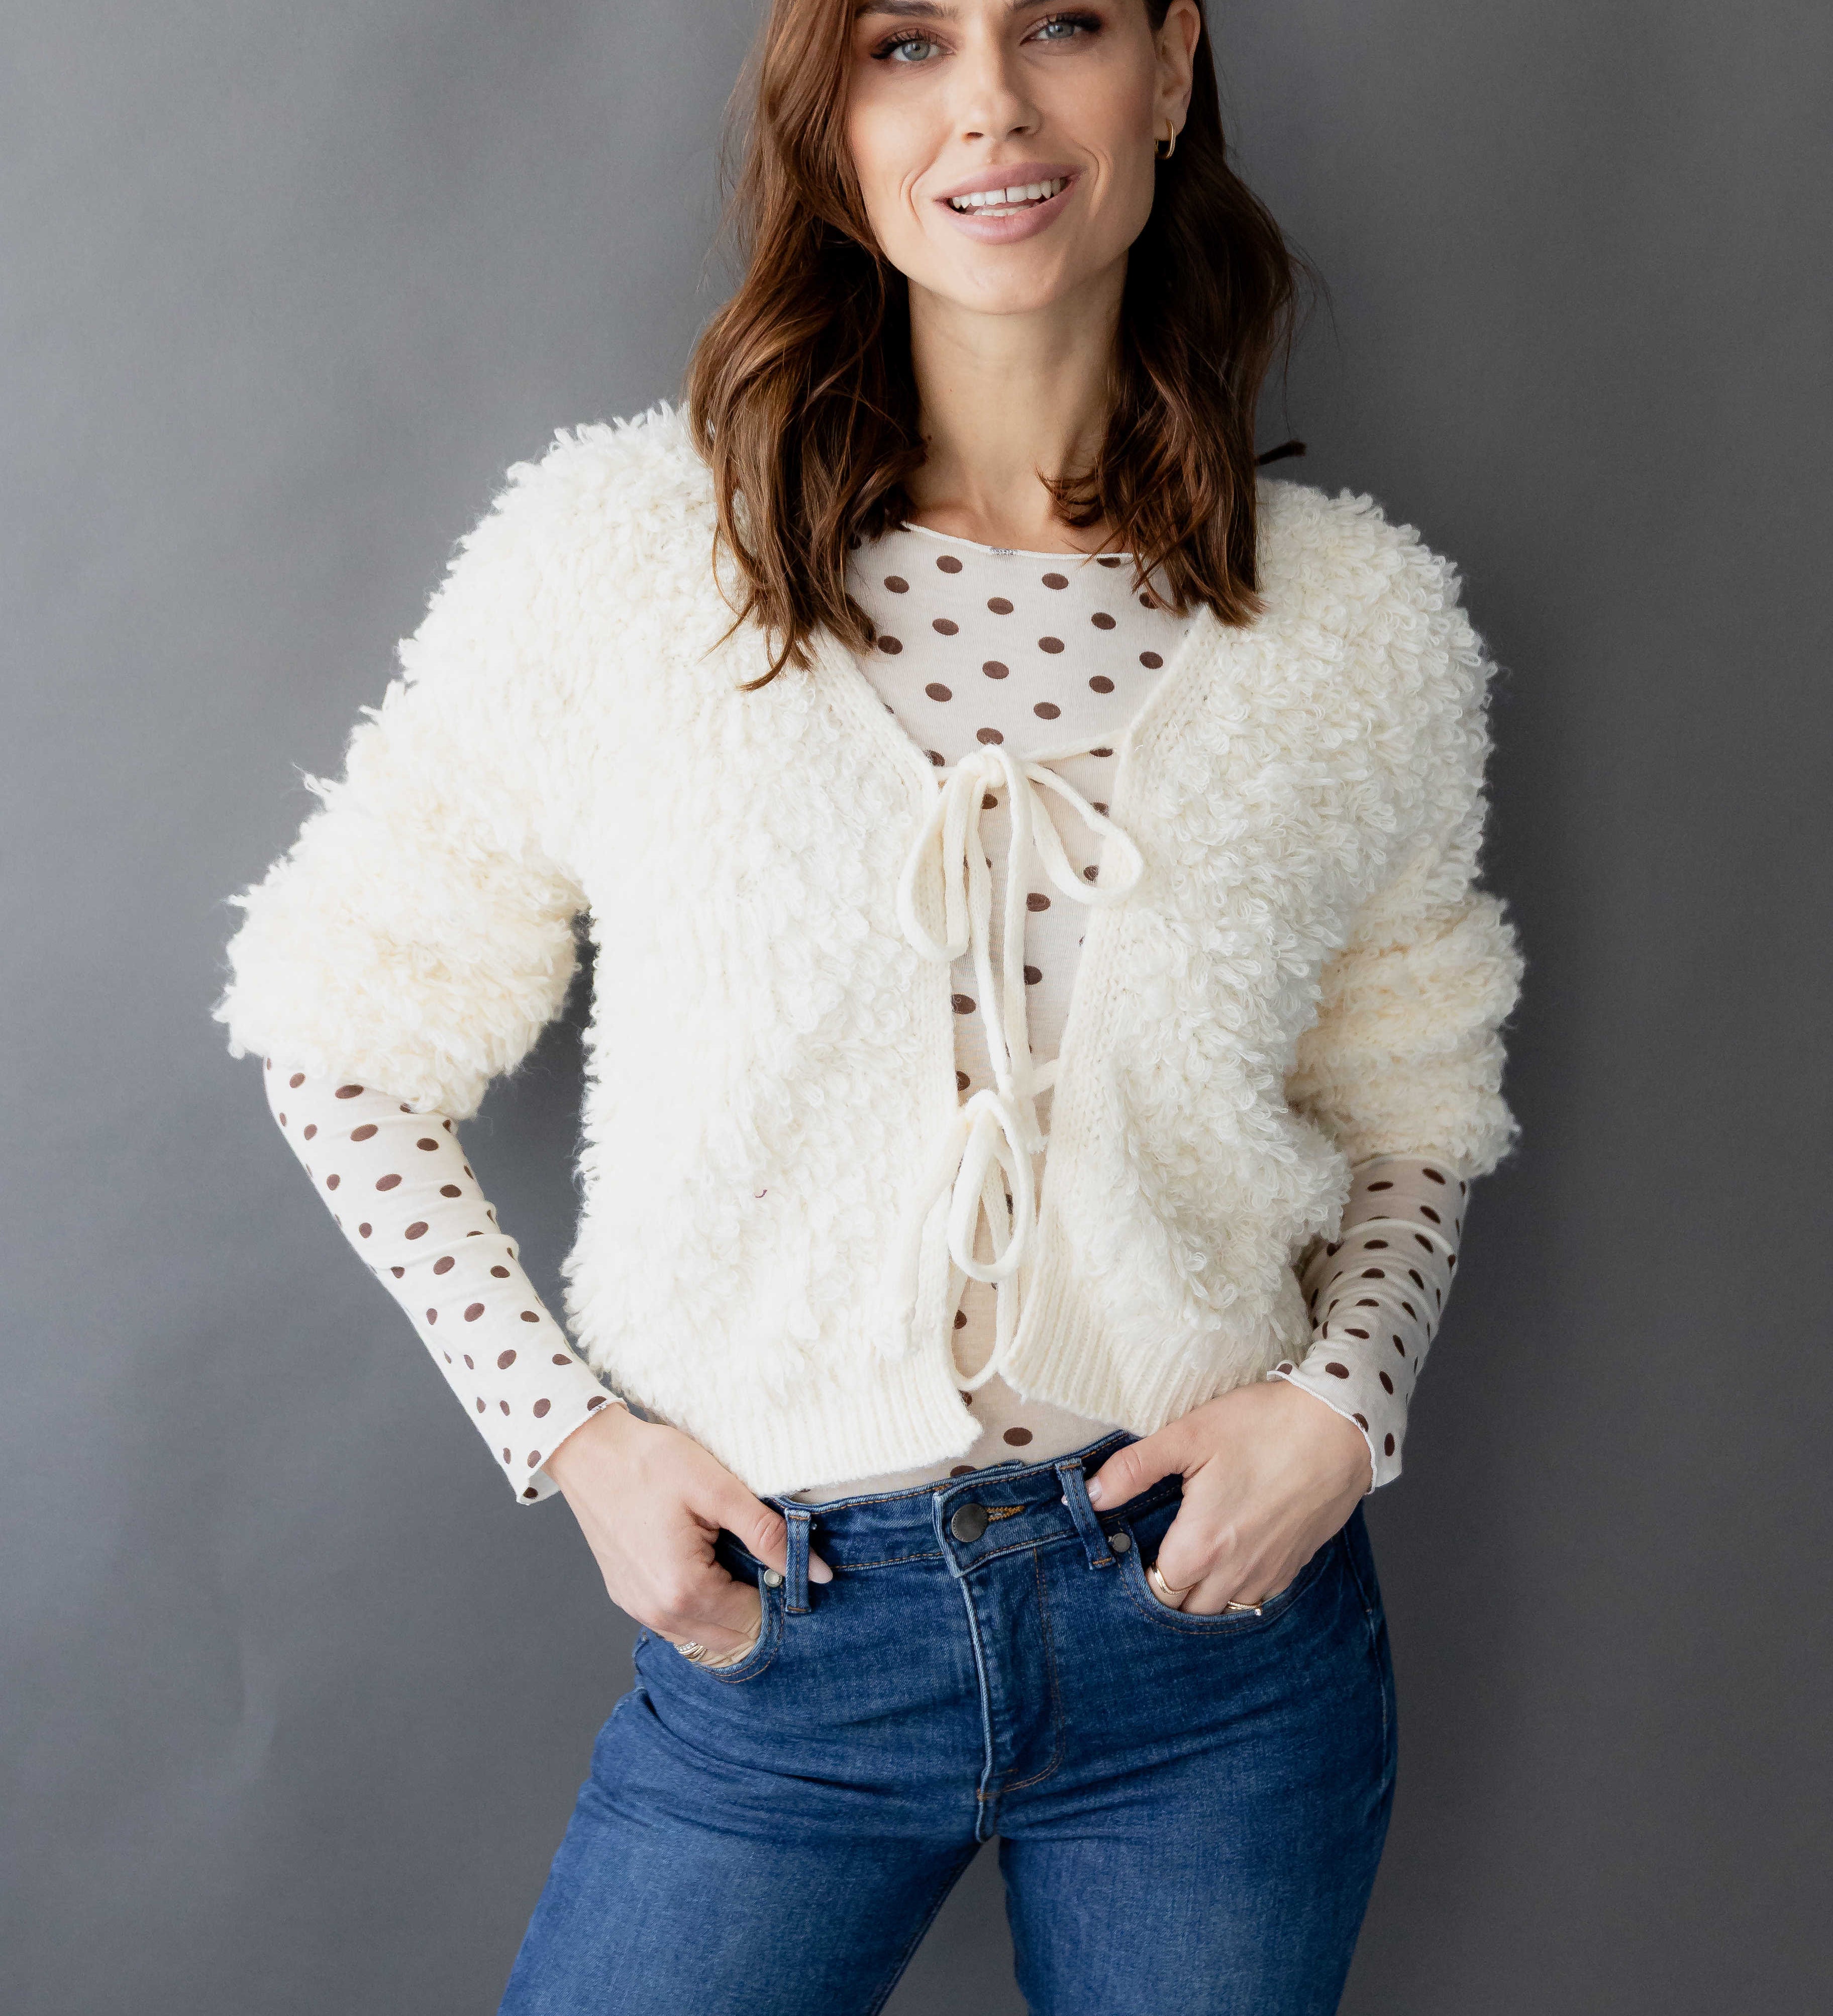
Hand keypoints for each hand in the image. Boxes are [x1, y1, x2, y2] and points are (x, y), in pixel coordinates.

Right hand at [544, 1404, 831, 1661]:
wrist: (588, 1452)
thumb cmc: (650, 1463)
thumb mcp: (718, 1490)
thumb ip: (769, 1534)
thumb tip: (819, 1572)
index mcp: (685, 1591)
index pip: (755, 1622)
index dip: (782, 1595)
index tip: (789, 1561)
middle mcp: (660, 1614)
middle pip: (732, 1639)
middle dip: (759, 1608)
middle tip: (766, 1559)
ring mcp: (640, 1610)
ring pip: (705, 1636)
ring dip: (731, 1611)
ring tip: (738, 1560)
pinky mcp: (629, 1598)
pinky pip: (679, 1623)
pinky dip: (703, 1606)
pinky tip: (709, 1566)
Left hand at [1086, 1380, 1371, 1614]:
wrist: (1341, 1428)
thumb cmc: (1263, 1426)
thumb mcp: (1189, 1435)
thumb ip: (1133, 1468)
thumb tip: (1086, 1495)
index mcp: (1202, 1545)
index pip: (1155, 1591)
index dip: (1137, 1579)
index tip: (1127, 1560)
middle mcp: (1235, 1573)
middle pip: (1186, 1611)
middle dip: (1166, 1595)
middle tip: (1151, 1564)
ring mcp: (1269, 1574)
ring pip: (1222, 1610)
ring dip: (1200, 1598)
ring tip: (1186, 1566)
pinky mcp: (1293, 1566)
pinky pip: (1255, 1597)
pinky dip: (1235, 1590)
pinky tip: (1228, 1561)